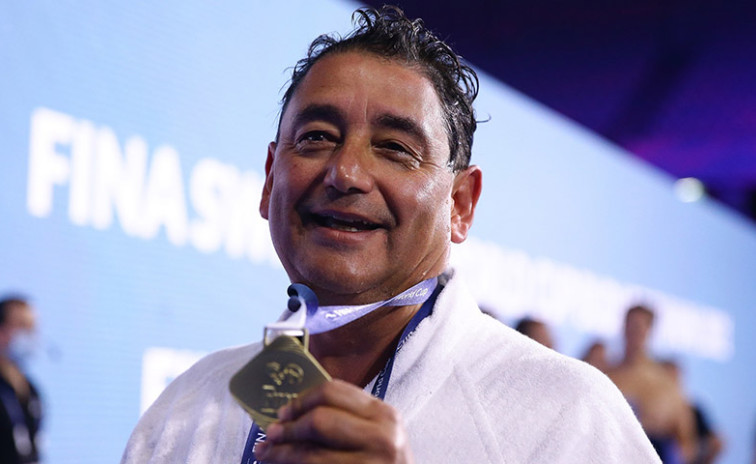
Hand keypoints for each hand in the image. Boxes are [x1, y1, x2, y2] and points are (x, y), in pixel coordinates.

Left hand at [255, 379, 413, 462]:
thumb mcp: (376, 435)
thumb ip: (347, 418)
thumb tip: (293, 414)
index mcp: (384, 414)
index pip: (334, 391)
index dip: (302, 399)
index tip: (285, 411)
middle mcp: (383, 437)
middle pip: (320, 420)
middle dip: (289, 427)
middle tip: (272, 433)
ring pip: (311, 454)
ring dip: (281, 454)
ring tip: (266, 453)